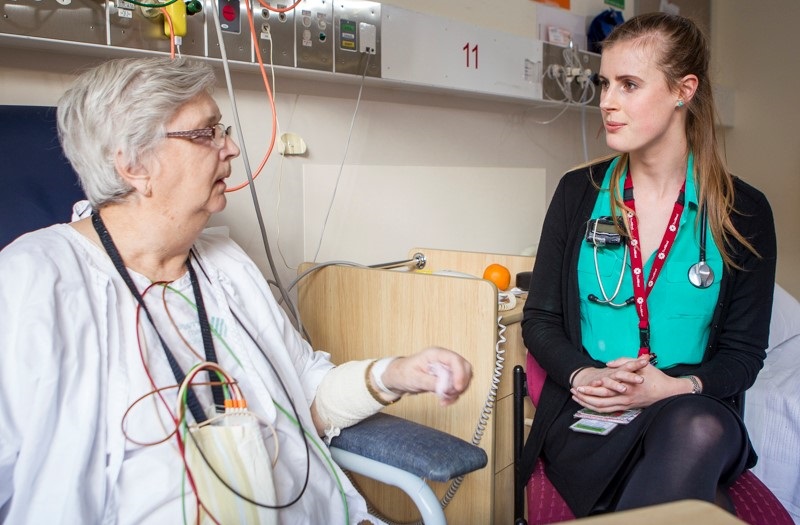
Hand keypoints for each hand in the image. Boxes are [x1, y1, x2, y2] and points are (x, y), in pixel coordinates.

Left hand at [381, 347, 472, 405]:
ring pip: (463, 378)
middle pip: (464, 368)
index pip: (455, 360)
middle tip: (450, 394)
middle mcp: (443, 360)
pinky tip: (444, 401)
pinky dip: (454, 395)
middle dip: (461, 383)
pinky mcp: (446, 378)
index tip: (457, 388)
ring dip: (457, 391)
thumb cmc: (403, 373)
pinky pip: (457, 387)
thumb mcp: (414, 378)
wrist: (398, 378)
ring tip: (444, 399)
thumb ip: (431, 382)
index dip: (460, 373)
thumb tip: (445, 386)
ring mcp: (446, 369)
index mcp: (435, 354)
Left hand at [571, 356, 690, 411]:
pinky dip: (597, 408)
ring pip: (603, 409)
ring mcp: (626, 405)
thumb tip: (608, 363)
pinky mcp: (627, 408)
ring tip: (576, 398)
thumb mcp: (641, 365)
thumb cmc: (656, 377)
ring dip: (588, 403)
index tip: (579, 386)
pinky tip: (589, 404)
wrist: (669, 392)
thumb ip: (624, 362)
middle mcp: (625, 399)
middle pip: (600, 402)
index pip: (604, 391)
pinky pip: (609, 410)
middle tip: (572, 392)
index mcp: (627, 388)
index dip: (590, 390)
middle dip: (584, 397)